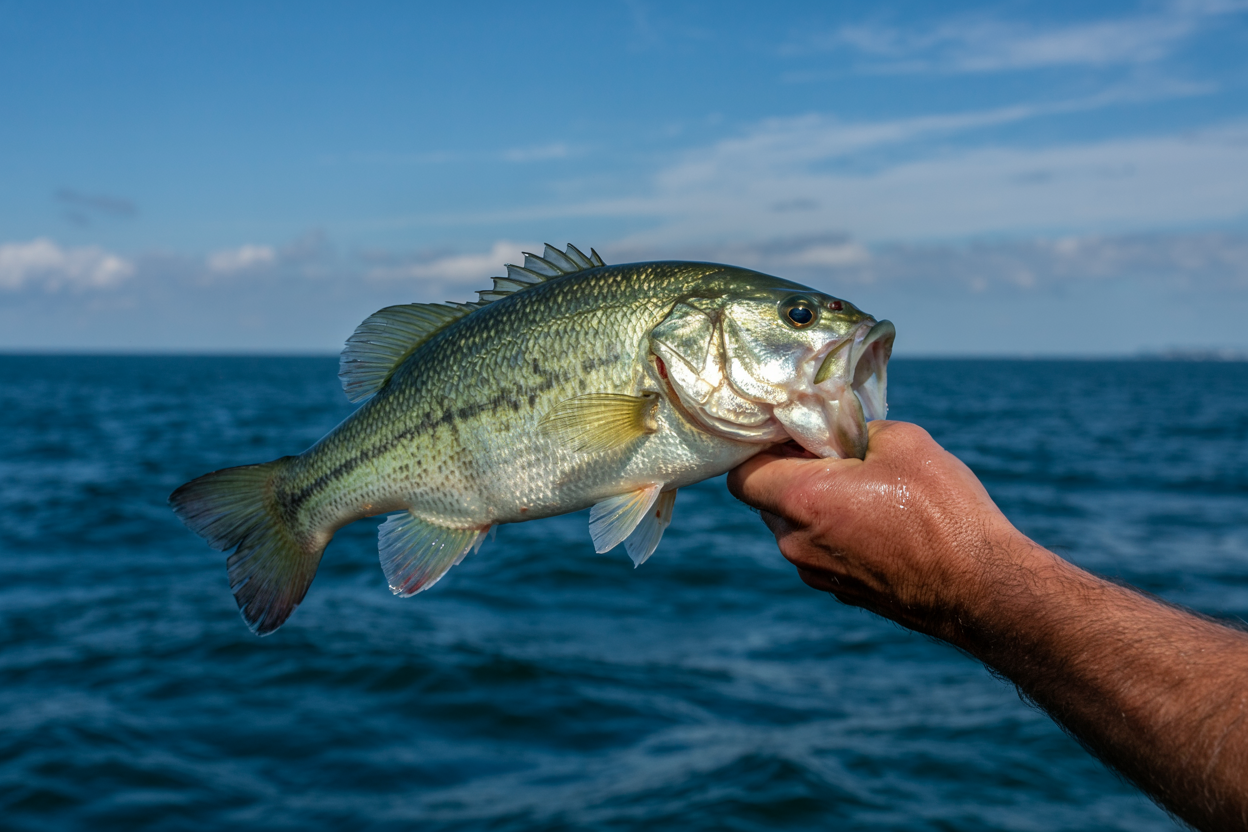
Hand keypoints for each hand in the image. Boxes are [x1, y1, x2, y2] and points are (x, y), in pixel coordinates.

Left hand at [728, 421, 1041, 641]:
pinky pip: (821, 551)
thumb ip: (856, 429)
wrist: (982, 590)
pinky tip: (880, 522)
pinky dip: (836, 533)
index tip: (792, 437)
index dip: (760, 451)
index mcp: (802, 501)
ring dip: (816, 505)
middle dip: (792, 474)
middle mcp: (796, 542)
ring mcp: (816, 573)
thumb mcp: (904, 442)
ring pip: (794, 527)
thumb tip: (840, 431)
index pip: (742, 475)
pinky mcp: (840, 591)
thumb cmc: (944, 513)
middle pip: (768, 501)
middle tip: (835, 456)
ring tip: (865, 488)